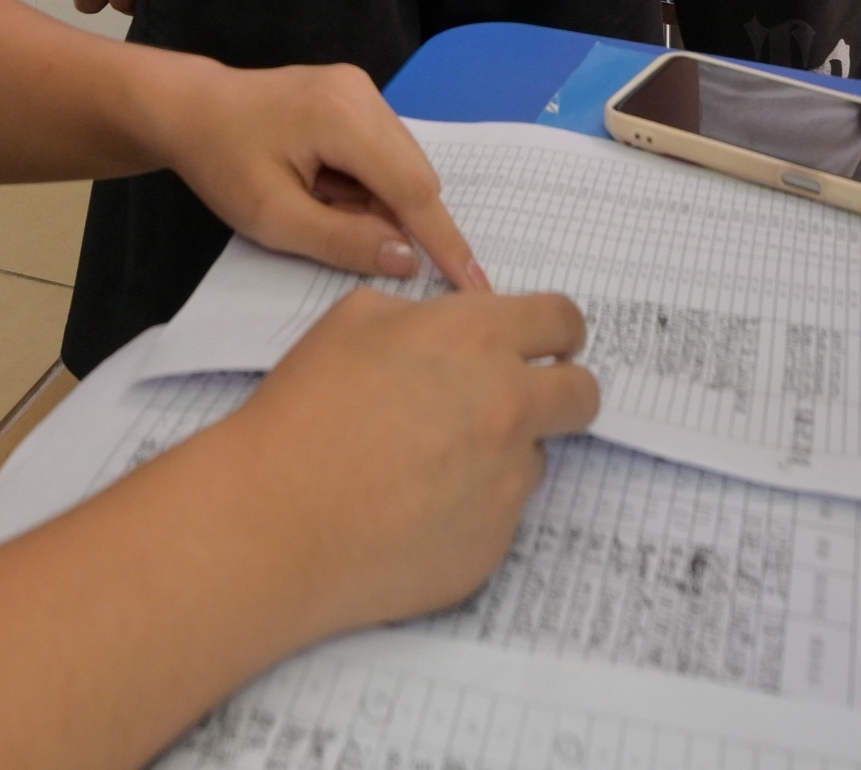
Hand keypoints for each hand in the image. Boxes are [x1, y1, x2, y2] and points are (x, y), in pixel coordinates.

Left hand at [150, 58, 491, 291]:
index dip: (445, 241)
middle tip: (350, 244)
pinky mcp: (353, 94)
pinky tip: (323, 189)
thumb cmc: (221, 163)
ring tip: (317, 207)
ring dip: (377, 202)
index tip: (476, 285)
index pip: (413, 189)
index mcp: (343, 117)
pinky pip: (382, 151)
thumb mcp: (273, 218)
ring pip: (400, 164)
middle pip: (414, 174)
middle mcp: (363, 92)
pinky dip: (365, 183)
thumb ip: (342, 241)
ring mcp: (360, 88)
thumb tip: (406, 259)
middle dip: (397, 220)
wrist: (189, 109)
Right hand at [215, 285, 597, 636]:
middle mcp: (509, 407)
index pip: (563, 320)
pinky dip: (467, 512)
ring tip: (424, 469)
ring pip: (534, 460)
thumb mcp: (352, 321)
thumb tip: (449, 332)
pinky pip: (498, 517)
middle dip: (562, 392)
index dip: (559, 331)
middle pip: (582, 395)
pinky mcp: (495, 544)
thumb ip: (422, 316)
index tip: (551, 345)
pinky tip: (409, 514)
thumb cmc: (303, 413)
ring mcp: (508, 482)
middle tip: (518, 404)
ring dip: (499, 458)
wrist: (278, 518)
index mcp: (478, 339)